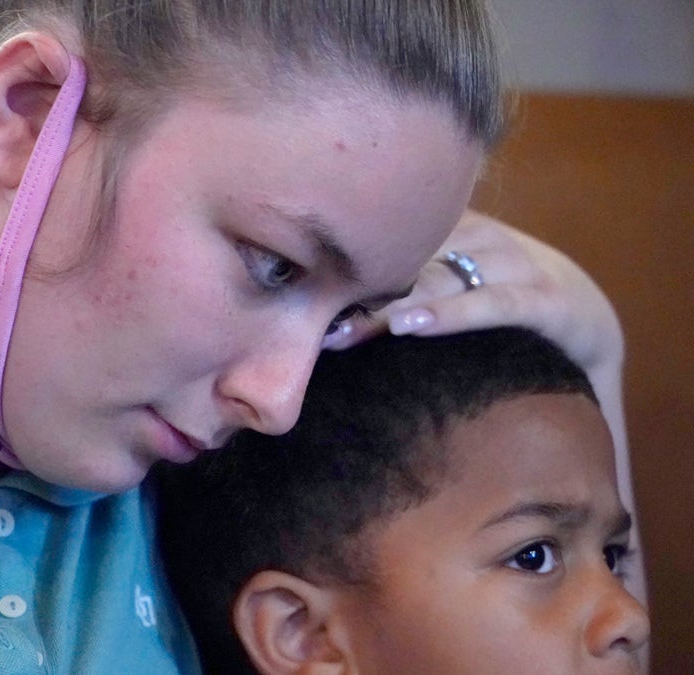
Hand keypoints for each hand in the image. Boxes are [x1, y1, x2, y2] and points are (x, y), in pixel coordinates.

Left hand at [327, 209, 623, 379]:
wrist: (585, 323)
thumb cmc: (489, 304)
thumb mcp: (436, 283)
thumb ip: (384, 284)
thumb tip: (306, 306)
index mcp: (445, 224)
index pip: (383, 227)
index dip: (333, 252)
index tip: (285, 278)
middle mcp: (477, 235)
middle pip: (402, 253)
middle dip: (349, 282)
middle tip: (300, 311)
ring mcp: (514, 262)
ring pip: (439, 277)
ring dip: (386, 304)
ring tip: (340, 330)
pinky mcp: (548, 299)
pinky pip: (494, 303)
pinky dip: (450, 314)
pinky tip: (408, 326)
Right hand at [327, 209, 645, 615]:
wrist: (572, 293)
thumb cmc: (565, 360)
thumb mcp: (578, 387)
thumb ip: (576, 424)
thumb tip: (609, 525)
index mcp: (554, 300)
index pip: (500, 300)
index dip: (452, 313)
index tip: (404, 327)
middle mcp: (519, 259)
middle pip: (445, 275)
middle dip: (389, 302)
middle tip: (336, 336)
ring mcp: (485, 237)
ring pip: (419, 254)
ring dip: (368, 287)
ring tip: (319, 317)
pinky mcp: (456, 223)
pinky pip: (409, 242)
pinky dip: (371, 268)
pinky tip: (329, 292)